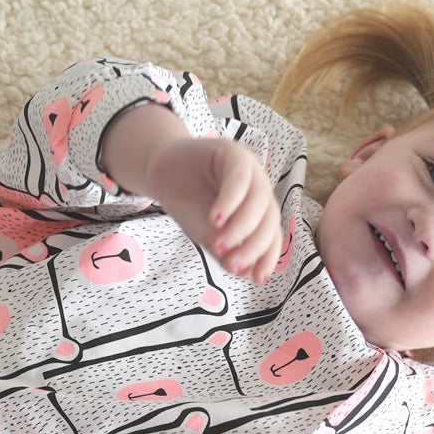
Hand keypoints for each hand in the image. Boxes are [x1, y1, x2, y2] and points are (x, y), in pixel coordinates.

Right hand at [146, 137, 283, 281]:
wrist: (162, 171)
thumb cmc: (187, 202)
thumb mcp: (205, 233)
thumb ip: (224, 250)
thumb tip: (243, 271)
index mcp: (259, 211)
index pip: (271, 236)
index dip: (268, 258)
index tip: (257, 280)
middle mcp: (259, 189)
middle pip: (269, 220)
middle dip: (253, 246)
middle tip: (233, 265)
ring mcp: (249, 170)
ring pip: (259, 201)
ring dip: (241, 227)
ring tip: (219, 245)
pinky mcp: (232, 153)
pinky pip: (239, 179)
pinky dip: (230, 201)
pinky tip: (216, 218)